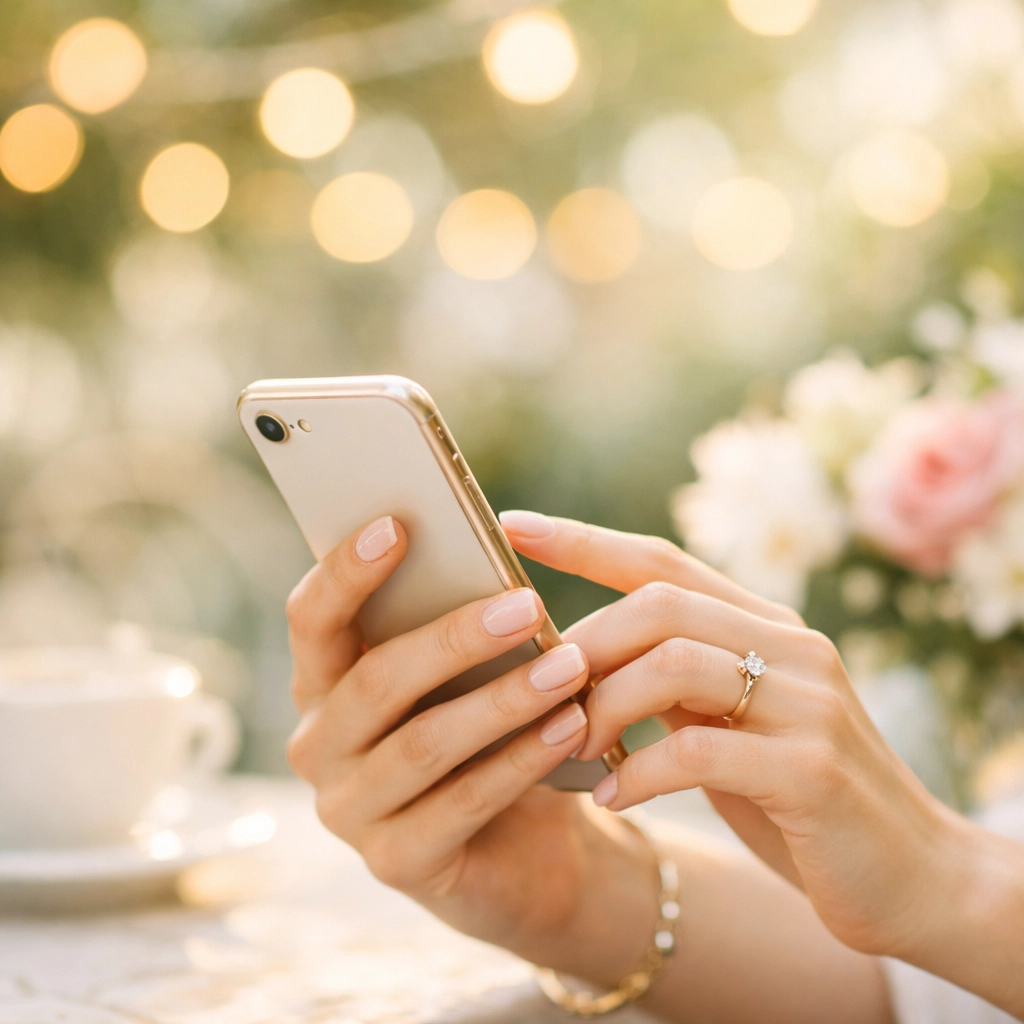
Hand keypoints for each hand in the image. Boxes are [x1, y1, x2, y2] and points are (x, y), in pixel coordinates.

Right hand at [283, 515, 657, 979]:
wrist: (524, 848)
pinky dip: (521, 760)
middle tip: (527, 604)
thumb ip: (454, 625)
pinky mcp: (396, 864)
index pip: (310, 619)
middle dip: (453, 638)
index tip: (398, 525)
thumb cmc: (488, 734)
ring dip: (503, 700)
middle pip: (373, 680)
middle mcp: (318, 746)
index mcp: (323, 683)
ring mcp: (349, 811)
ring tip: (569, 666)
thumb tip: (488, 553)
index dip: (345, 572)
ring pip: (423, 743)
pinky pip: (462, 803)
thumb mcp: (466, 677)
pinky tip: (570, 726)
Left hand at [500, 510, 966, 960]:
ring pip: (672, 663)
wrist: (913, 879)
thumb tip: (579, 664)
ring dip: (602, 707)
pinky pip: (696, 751)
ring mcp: (808, 702)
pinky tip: (611, 797)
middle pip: (658, 603)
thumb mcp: (731, 726)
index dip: (583, 540)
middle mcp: (791, 646)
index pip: (661, 560)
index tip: (510, 524)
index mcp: (766, 626)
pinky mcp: (813, 769)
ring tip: (570, 748)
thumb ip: (677, 686)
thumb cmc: (798, 799)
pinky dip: (636, 772)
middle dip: (583, 645)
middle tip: (540, 694)